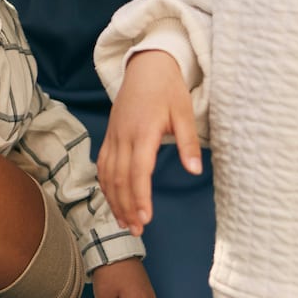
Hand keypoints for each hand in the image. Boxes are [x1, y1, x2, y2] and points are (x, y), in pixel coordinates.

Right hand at [96, 50, 198, 232]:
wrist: (146, 67)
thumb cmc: (168, 89)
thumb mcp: (184, 112)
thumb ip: (188, 143)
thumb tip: (194, 170)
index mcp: (143, 131)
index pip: (138, 171)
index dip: (140, 196)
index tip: (145, 218)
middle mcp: (123, 136)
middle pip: (120, 178)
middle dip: (126, 206)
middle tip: (136, 231)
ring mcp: (113, 136)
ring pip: (107, 174)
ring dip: (114, 200)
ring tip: (124, 223)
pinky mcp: (110, 136)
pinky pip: (103, 165)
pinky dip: (106, 185)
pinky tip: (113, 200)